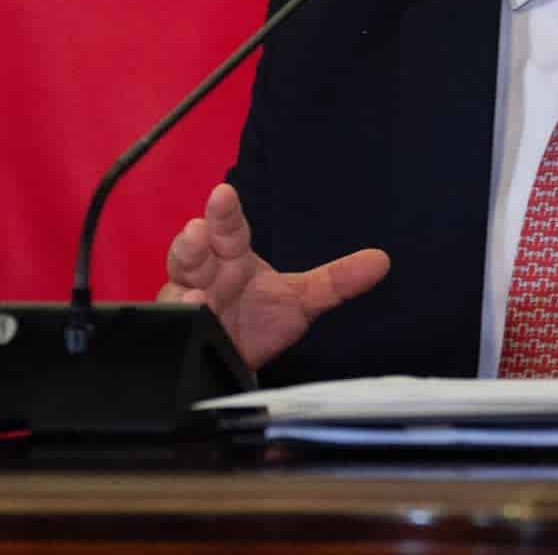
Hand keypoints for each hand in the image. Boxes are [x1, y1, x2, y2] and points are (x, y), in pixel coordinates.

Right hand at [158, 183, 389, 370]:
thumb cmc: (260, 320)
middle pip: (194, 251)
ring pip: (177, 284)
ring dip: (184, 284)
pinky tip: (193, 310)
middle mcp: (206, 274)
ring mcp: (188, 303)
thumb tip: (382, 261)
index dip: (224, 213)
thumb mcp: (303, 300)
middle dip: (194, 241)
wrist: (239, 363)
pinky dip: (183, 316)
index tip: (223, 194)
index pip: (228, 228)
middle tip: (199, 230)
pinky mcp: (181, 333)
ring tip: (194, 288)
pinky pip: (175, 323)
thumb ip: (336, 281)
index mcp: (231, 255)